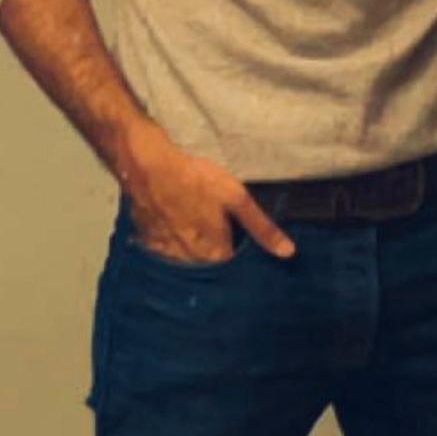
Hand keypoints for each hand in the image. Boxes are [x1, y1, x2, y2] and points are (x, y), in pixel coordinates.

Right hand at [122, 125, 295, 263]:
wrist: (147, 166)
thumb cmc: (195, 179)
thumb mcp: (235, 197)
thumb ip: (261, 227)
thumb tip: (288, 253)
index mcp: (214, 254)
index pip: (233, 269)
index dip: (240, 255)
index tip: (243, 245)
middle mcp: (190, 262)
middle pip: (210, 267)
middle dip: (217, 256)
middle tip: (219, 233)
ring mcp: (166, 255)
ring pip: (187, 262)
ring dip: (194, 253)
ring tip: (198, 231)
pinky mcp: (148, 244)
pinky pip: (165, 254)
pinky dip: (173, 246)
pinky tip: (175, 228)